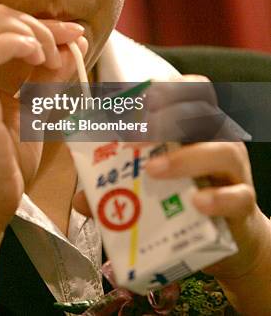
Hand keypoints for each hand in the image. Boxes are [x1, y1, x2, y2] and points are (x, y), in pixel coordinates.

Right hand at [0, 4, 86, 230]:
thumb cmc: (2, 167)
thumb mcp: (33, 113)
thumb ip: (49, 80)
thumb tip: (74, 48)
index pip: (0, 27)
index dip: (40, 25)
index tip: (75, 35)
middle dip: (36, 24)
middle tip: (68, 43)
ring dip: (28, 31)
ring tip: (51, 56)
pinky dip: (16, 43)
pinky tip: (39, 57)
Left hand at [73, 75, 270, 284]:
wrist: (229, 238)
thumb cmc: (186, 198)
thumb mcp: (150, 186)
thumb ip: (117, 187)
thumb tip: (81, 197)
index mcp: (195, 126)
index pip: (192, 90)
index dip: (168, 88)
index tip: (139, 98)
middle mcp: (218, 139)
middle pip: (202, 112)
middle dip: (166, 118)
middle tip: (132, 137)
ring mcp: (235, 170)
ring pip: (223, 149)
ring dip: (185, 158)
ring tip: (153, 171)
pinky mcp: (244, 203)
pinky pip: (237, 195)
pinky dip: (217, 197)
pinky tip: (196, 203)